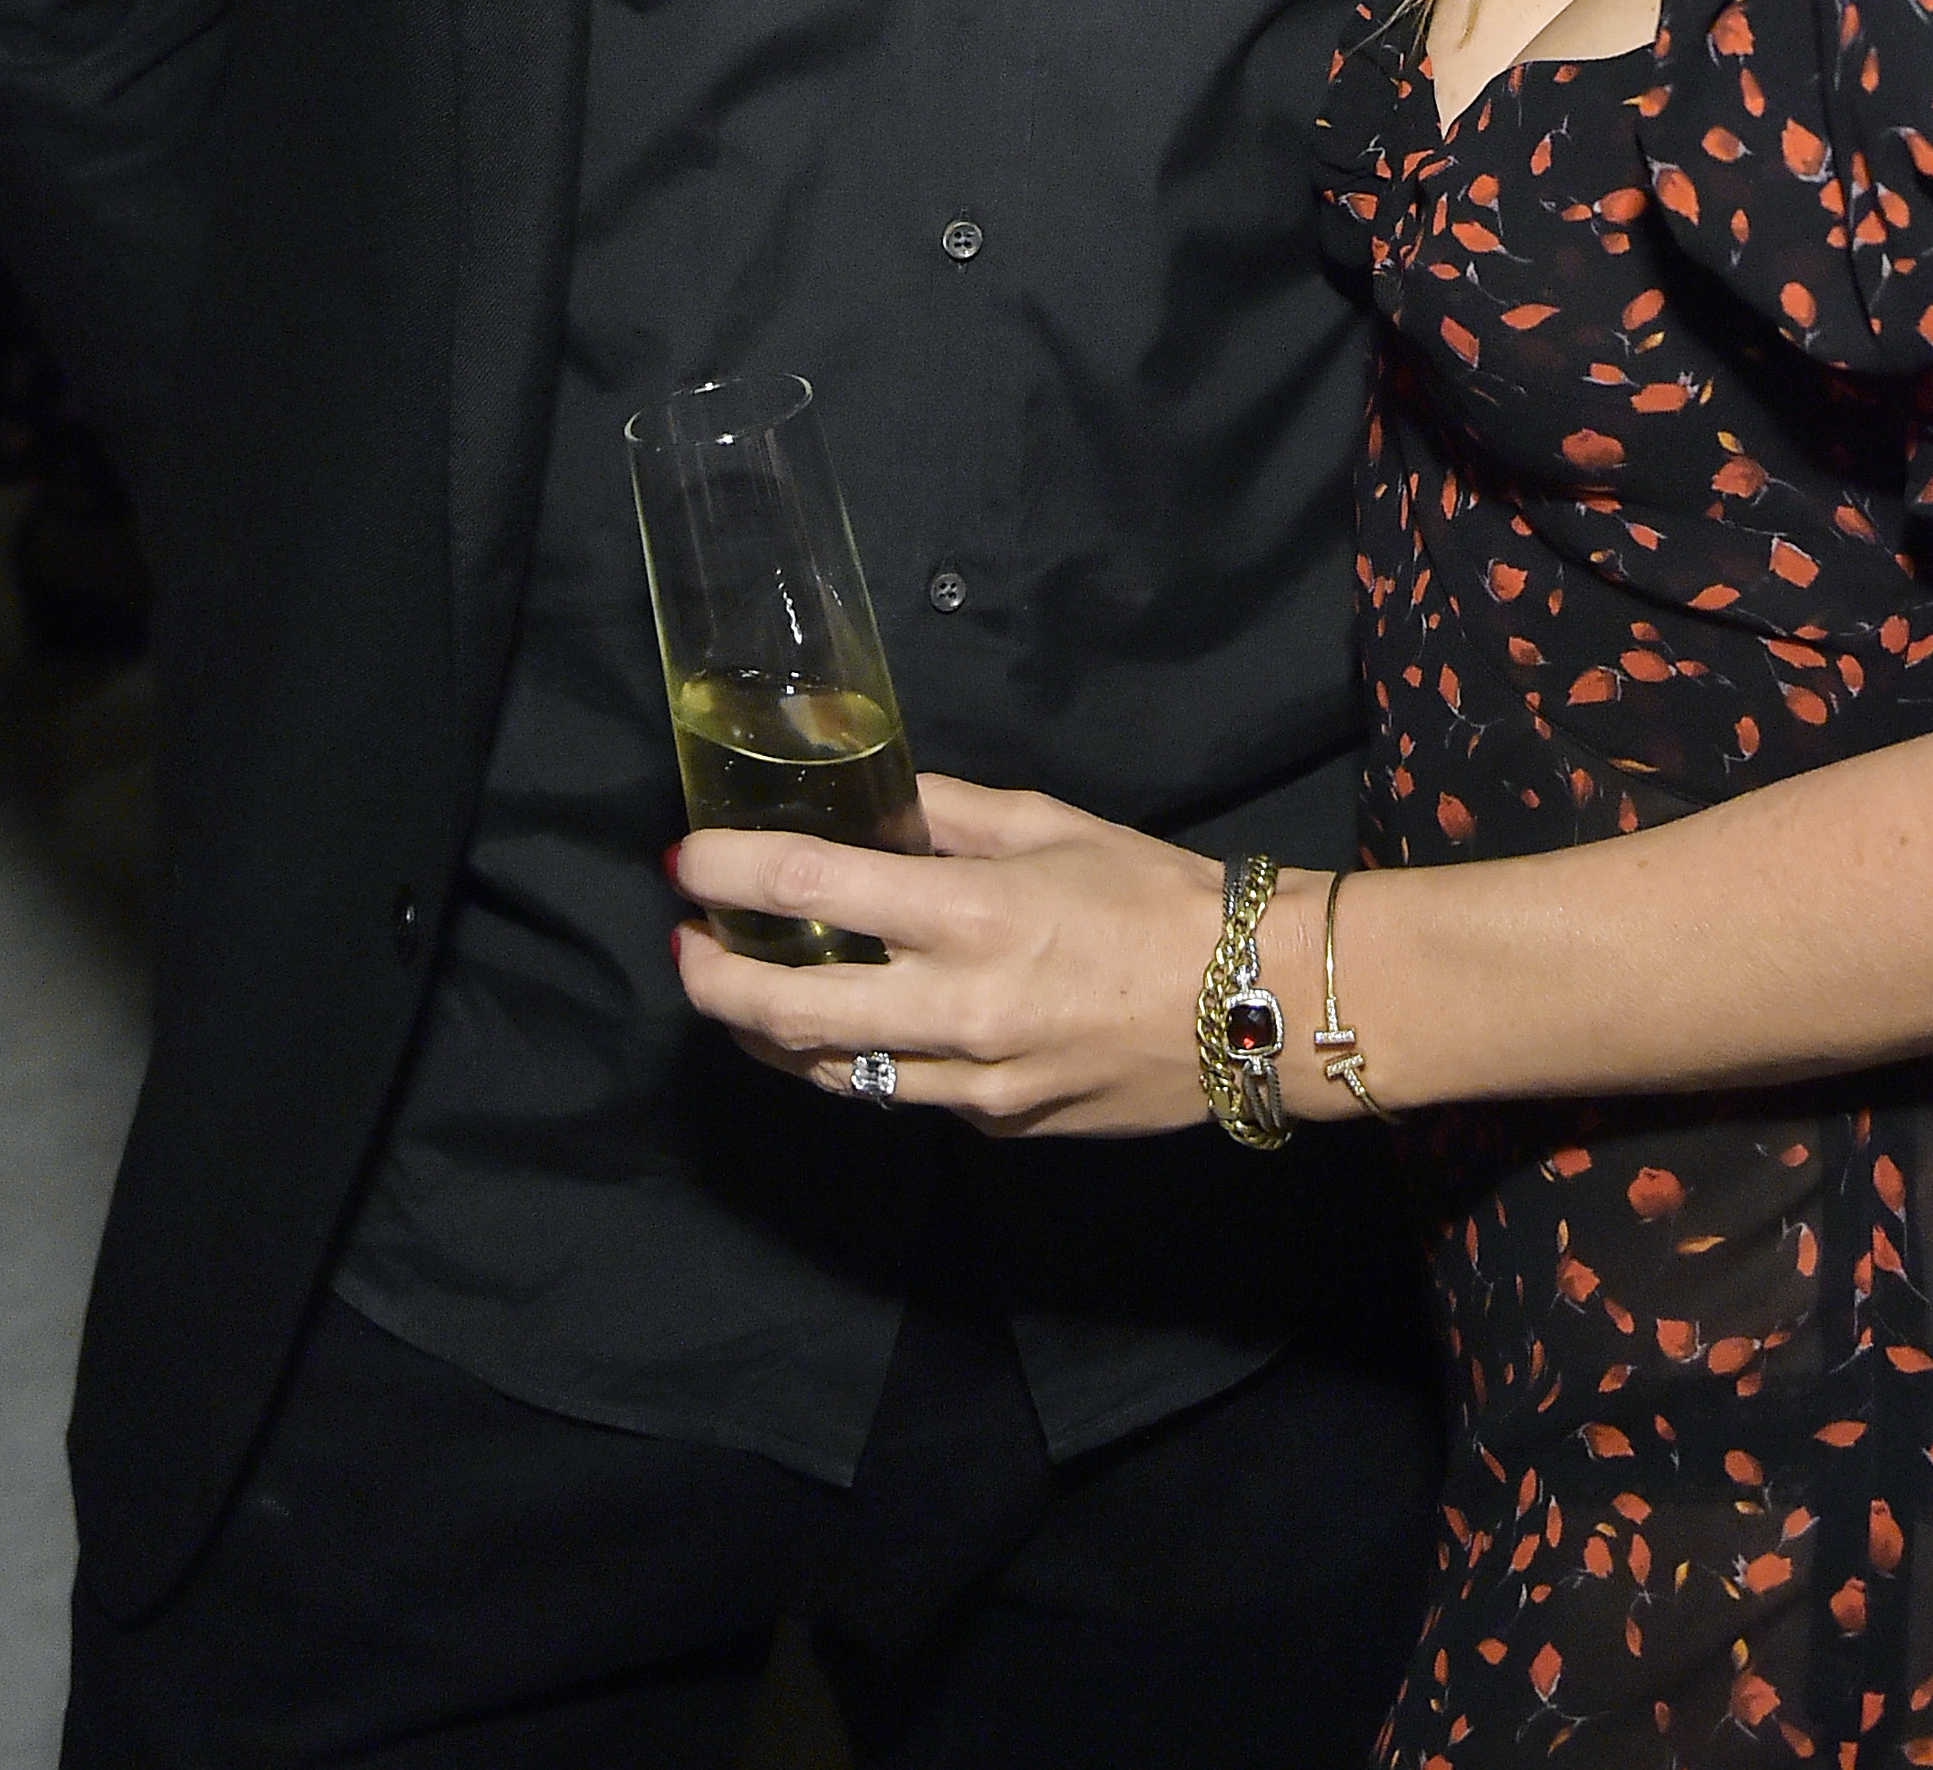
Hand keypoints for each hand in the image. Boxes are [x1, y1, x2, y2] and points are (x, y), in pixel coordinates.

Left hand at [670, 776, 1241, 1134]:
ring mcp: (971, 1082)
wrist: (1247, 1003)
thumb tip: (870, 805)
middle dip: (713, 980)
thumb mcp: (1047, 823)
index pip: (811, 886)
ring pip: (831, 1069)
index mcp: (970, 911)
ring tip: (740, 995)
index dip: (730, 871)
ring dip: (767, 1031)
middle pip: (789, 1007)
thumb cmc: (1152, 894)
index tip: (685, 862)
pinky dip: (857, 1058)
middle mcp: (956, 1005)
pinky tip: (846, 1026)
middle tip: (685, 947)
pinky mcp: (991, 1126)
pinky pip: (900, 1093)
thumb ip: (945, 815)